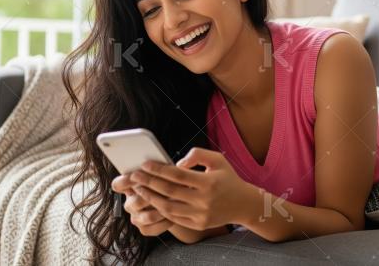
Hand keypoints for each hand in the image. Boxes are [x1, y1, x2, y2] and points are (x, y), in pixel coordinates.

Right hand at [111, 174, 174, 235]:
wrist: (180, 205)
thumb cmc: (172, 185)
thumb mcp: (168, 174)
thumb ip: (167, 168)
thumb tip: (178, 165)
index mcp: (131, 186)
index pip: (118, 184)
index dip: (125, 181)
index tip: (136, 175)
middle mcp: (130, 202)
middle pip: (135, 202)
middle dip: (152, 197)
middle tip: (165, 191)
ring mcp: (136, 217)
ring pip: (147, 216)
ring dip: (162, 210)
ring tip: (175, 205)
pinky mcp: (144, 229)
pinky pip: (153, 228)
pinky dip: (165, 222)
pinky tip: (174, 216)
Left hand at [129, 147, 253, 231]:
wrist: (243, 204)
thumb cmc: (228, 178)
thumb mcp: (217, 159)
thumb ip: (197, 154)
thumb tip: (177, 163)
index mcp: (209, 182)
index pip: (177, 175)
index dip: (158, 170)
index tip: (145, 164)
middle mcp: (204, 200)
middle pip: (169, 191)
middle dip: (149, 183)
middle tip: (134, 176)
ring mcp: (201, 215)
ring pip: (168, 207)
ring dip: (151, 198)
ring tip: (140, 189)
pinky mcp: (198, 224)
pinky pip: (174, 217)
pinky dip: (161, 209)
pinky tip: (153, 200)